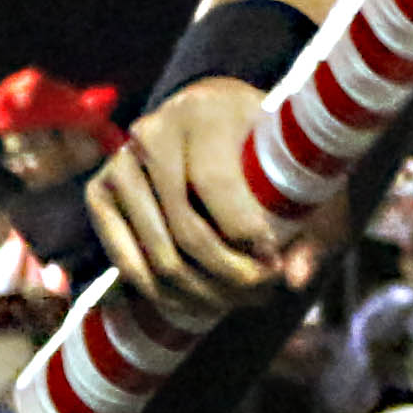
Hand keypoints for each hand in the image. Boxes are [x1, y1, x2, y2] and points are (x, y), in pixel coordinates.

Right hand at [84, 80, 303, 324]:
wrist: (220, 122)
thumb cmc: (269, 152)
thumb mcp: (305, 177)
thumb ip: (313, 226)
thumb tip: (296, 279)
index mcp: (206, 110)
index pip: (216, 186)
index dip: (248, 236)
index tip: (276, 263)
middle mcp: (154, 130)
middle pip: (185, 229)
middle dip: (228, 275)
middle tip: (261, 293)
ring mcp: (120, 161)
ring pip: (156, 253)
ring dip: (199, 293)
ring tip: (237, 301)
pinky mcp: (99, 191)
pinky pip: (125, 259)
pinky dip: (161, 292)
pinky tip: (197, 303)